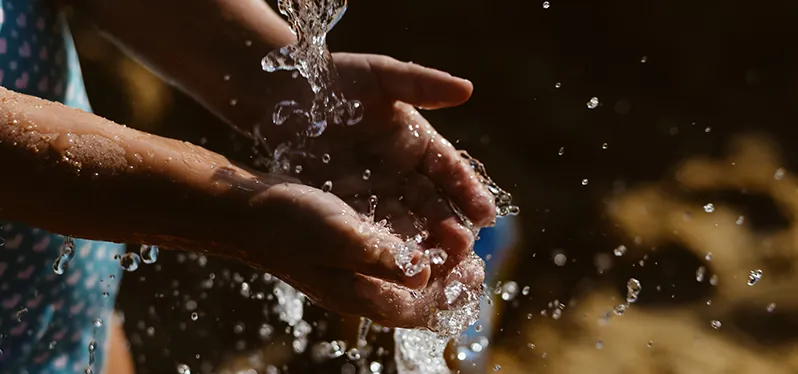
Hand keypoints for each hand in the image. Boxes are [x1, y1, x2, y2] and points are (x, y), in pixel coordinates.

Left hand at [246, 53, 496, 327]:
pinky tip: (393, 264)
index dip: (469, 191)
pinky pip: (369, 231)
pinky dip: (383, 247)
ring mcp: (376, 193)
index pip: (451, 171)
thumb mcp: (381, 76)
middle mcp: (403, 173)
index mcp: (419, 143)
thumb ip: (421, 84)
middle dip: (450, 226)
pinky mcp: (347, 207)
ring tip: (436, 264)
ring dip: (421, 244)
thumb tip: (467, 89)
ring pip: (406, 223)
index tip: (486, 212)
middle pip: (433, 205)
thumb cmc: (337, 79)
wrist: (284, 94)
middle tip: (464, 247)